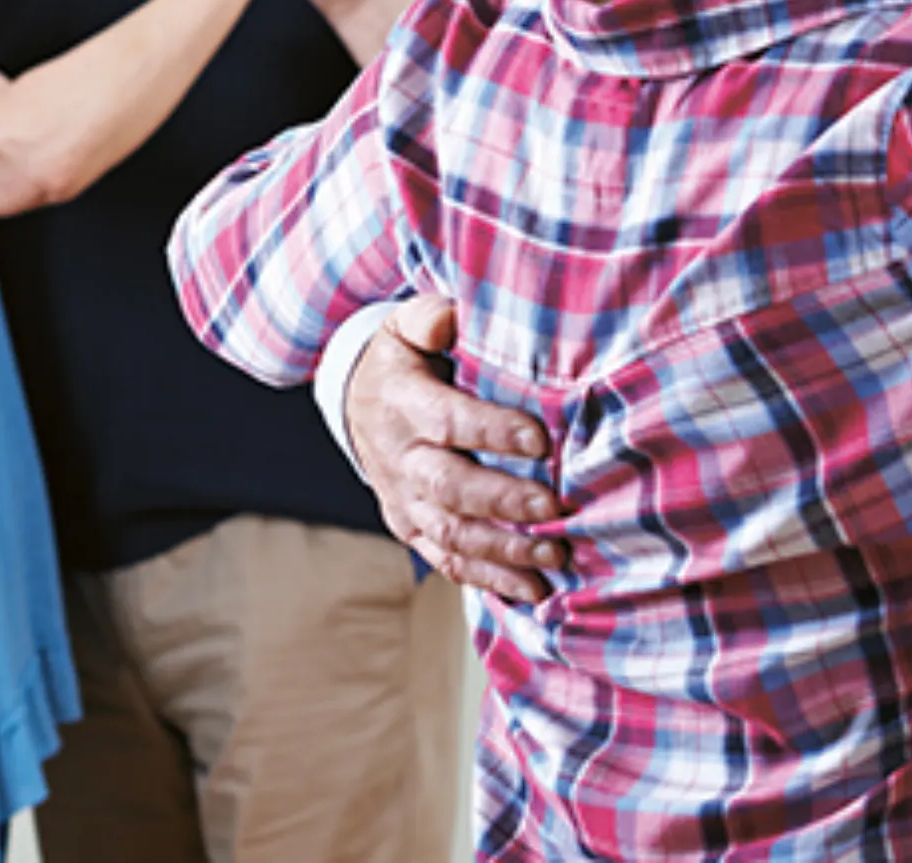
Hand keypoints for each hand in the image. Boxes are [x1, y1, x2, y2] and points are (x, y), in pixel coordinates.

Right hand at [349, 291, 564, 602]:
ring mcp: (402, 498)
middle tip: (553, 509)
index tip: (540, 440)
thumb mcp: (404, 326)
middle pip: (449, 487)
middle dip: (503, 501)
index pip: (447, 420)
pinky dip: (486, 579)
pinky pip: (445, 560)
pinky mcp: (408, 527)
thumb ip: (427, 318)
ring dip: (502, 549)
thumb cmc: (404, 358)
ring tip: (552, 557)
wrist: (357, 401)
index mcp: (402, 403)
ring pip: (449, 533)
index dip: (492, 431)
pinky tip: (529, 592)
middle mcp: (399, 457)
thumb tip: (447, 318)